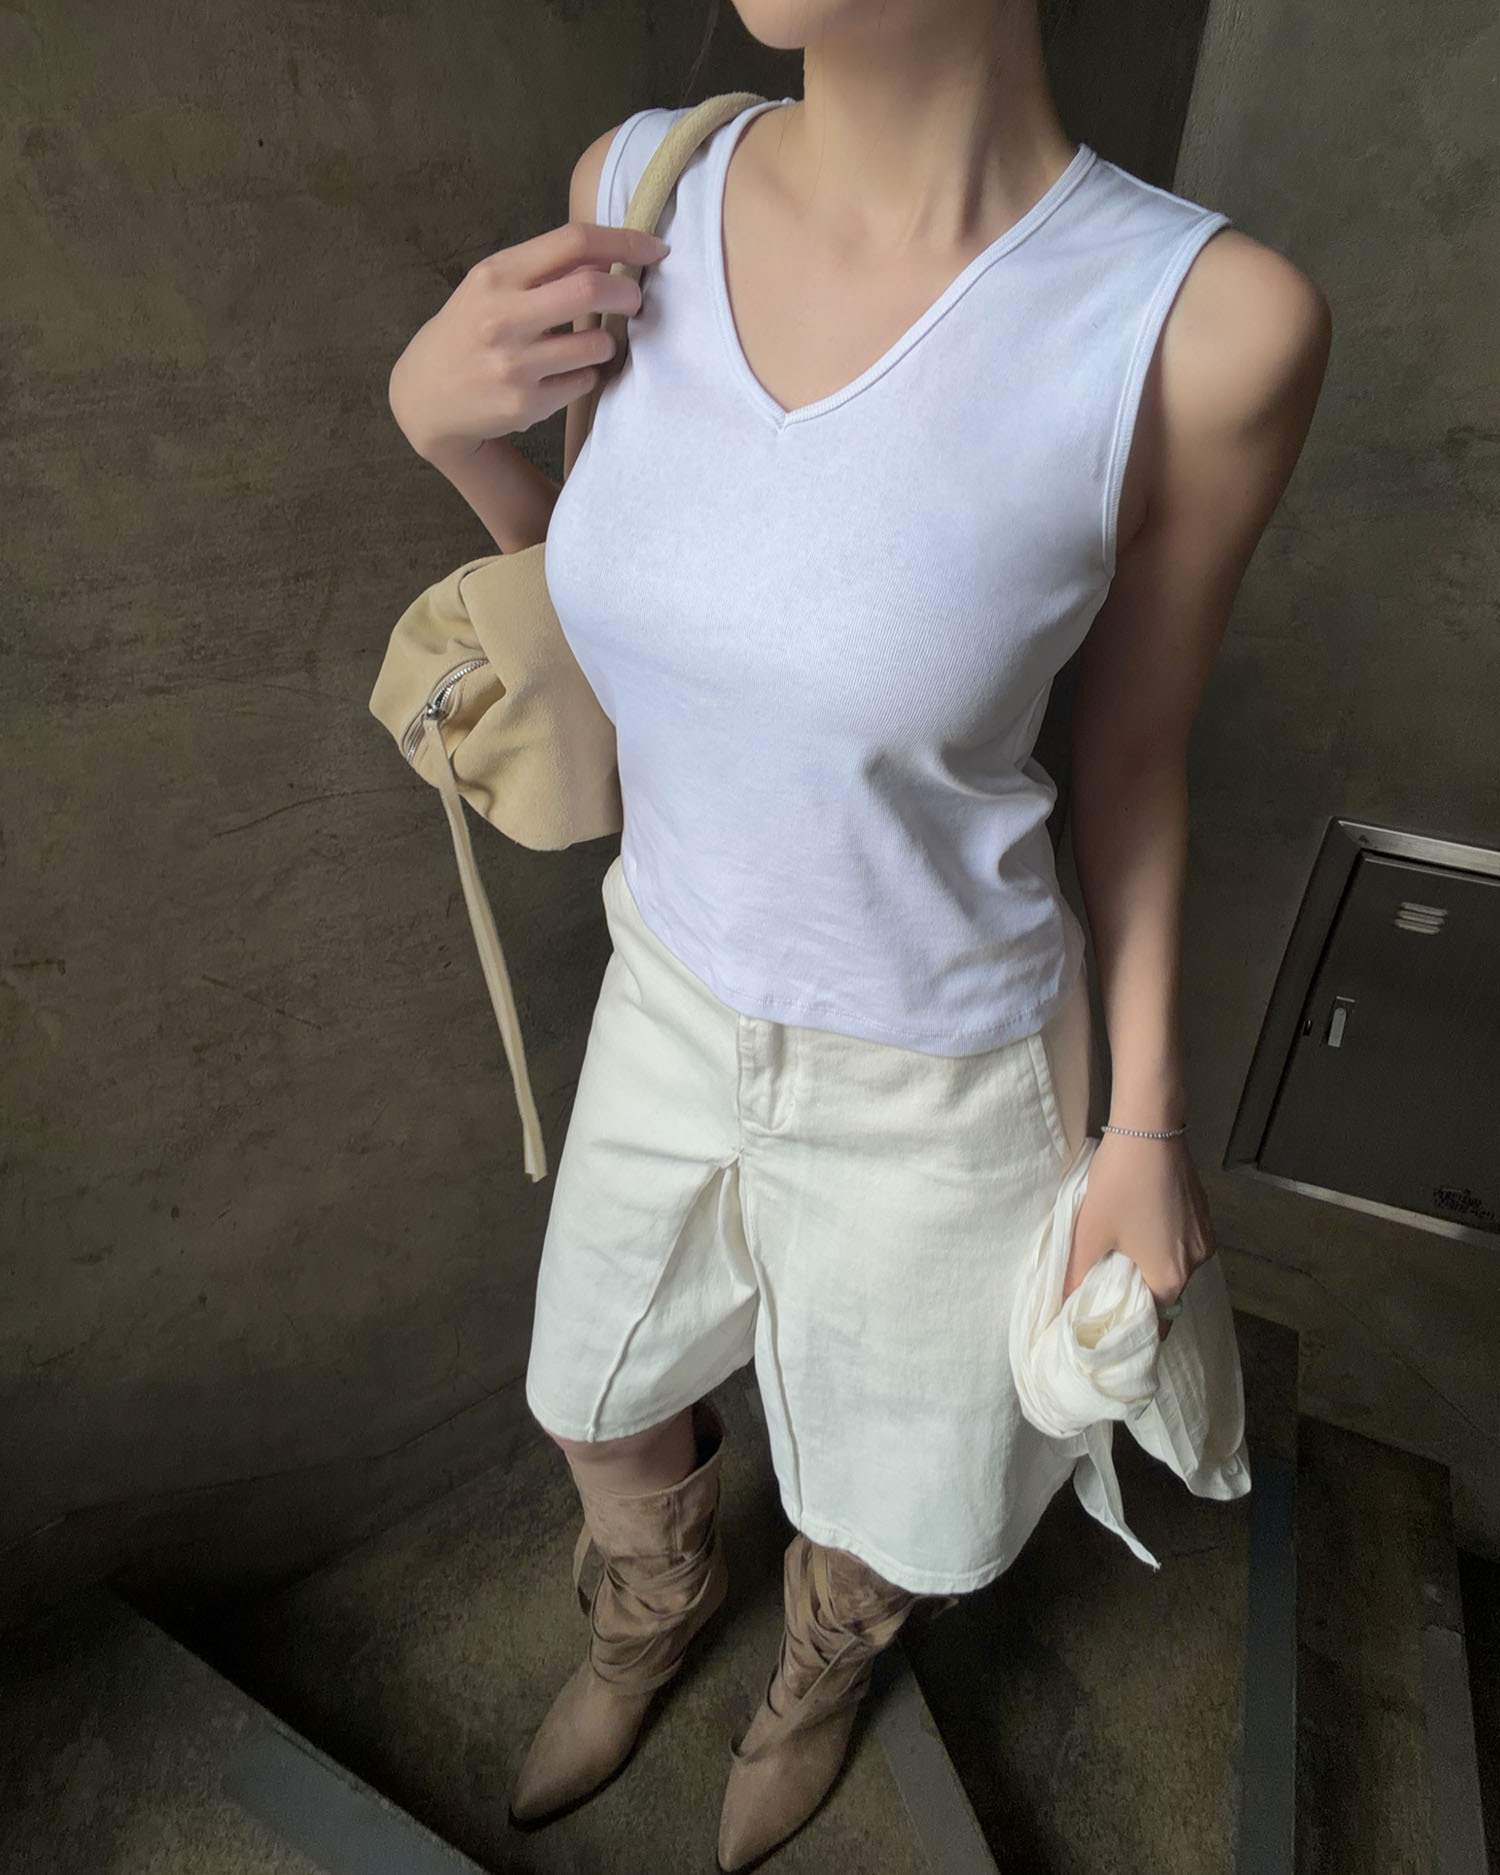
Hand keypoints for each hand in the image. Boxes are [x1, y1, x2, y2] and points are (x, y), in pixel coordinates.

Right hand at [387, 219, 670, 459]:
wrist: (426, 393)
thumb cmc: (470, 328)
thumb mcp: (492, 285)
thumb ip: (544, 270)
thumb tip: (610, 258)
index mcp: (497, 274)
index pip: (574, 241)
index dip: (625, 242)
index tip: (654, 249)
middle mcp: (504, 316)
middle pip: (592, 289)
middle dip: (628, 293)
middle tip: (635, 300)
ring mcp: (515, 363)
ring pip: (597, 344)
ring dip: (607, 342)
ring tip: (594, 342)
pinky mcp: (527, 403)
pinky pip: (584, 381)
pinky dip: (587, 373)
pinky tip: (566, 372)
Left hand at [1060, 1131, 1216, 1339]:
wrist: (1149, 1131)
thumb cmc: (1118, 1185)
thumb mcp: (1089, 1233)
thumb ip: (1078, 1275)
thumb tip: (1064, 1305)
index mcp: (1170, 1275)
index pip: (1158, 1320)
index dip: (1133, 1324)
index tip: (1111, 1320)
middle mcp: (1196, 1263)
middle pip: (1168, 1293)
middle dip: (1139, 1293)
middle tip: (1109, 1285)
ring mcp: (1204, 1237)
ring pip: (1175, 1266)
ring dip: (1152, 1266)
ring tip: (1121, 1254)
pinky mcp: (1204, 1215)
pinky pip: (1183, 1243)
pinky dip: (1164, 1244)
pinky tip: (1140, 1228)